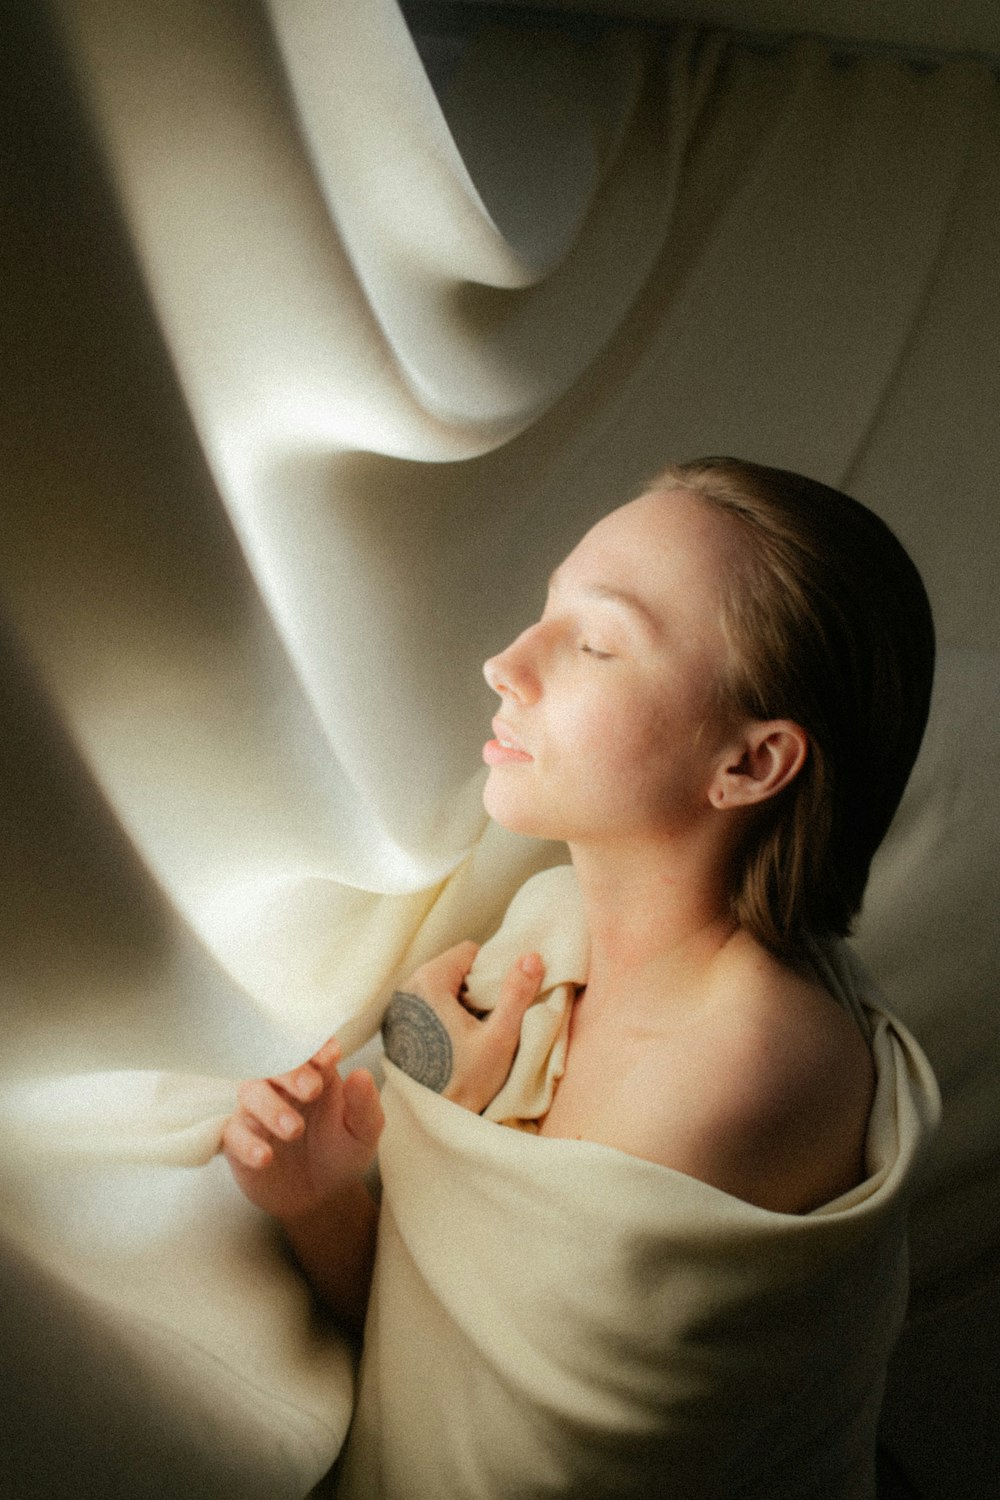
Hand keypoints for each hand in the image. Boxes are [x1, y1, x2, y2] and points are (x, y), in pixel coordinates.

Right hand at [221, 1038, 383, 1223]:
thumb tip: (361, 1074)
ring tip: (294, 1130)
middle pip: (274, 1062)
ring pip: (249, 1092)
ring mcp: (258, 1111)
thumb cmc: (342, 1153)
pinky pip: (232, 1133)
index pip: (308, 1048)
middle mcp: (282, 1087)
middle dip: (292, 1072)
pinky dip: (246, 1143)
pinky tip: (265, 1157)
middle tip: (312, 1090)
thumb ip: (364, 1104)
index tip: (330, 1058)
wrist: (322, 1198)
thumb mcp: (364, 1131)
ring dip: (271, 1107)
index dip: (316, 1047)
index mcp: (315, 1074)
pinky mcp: (240, 1141)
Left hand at [382, 941, 543, 1113]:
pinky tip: (454, 1043)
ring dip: (459, 1003)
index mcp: (428, 982)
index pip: (468, 951)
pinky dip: (443, 1015)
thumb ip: (516, 993)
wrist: (432, 1121)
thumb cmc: (466, 1081)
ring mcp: (397, 1009)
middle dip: (473, 988)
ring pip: (440, 987)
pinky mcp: (396, 1027)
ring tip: (472, 1034)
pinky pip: (426, 1005)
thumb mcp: (500, 1038)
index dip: (489, 972)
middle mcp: (406, 989)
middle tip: (487, 1020)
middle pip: (452, 967)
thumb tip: (531, 957)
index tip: (497, 1002)